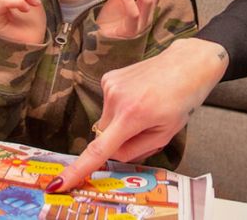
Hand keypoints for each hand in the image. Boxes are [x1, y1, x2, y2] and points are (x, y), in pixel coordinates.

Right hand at [48, 38, 229, 191]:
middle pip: (103, 135)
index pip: (100, 149)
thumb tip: (112, 154)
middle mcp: (117, 99)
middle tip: (144, 125)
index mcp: (133, 116)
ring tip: (145, 105)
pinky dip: (120, 105)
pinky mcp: (109, 77)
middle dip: (118, 138)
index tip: (59, 183)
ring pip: (105, 119)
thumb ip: (136, 150)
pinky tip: (138, 94)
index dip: (78, 169)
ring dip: (120, 119)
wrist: (187, 64)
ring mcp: (110, 85)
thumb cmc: (181, 100)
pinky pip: (108, 103)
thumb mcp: (165, 134)